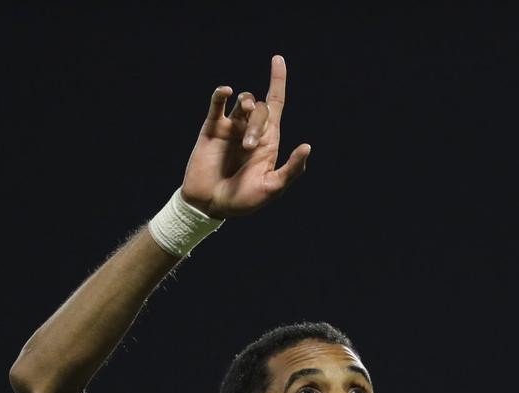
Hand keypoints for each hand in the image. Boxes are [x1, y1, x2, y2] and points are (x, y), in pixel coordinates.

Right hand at [180, 55, 311, 217]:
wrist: (210, 206)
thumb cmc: (242, 201)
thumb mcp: (272, 189)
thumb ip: (291, 170)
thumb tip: (307, 147)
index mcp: (268, 141)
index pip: (276, 103)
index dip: (278, 81)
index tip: (277, 59)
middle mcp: (250, 130)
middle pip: (261, 108)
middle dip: (257, 125)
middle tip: (248, 149)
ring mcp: (231, 128)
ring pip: (243, 103)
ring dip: (246, 111)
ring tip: (243, 138)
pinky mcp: (212, 129)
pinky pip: (218, 105)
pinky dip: (221, 95)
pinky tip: (225, 91)